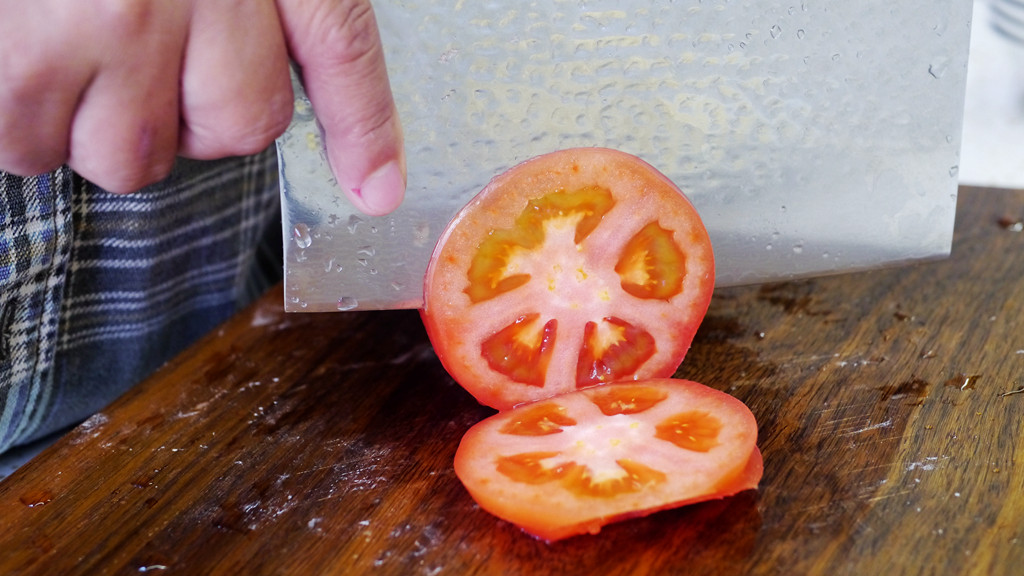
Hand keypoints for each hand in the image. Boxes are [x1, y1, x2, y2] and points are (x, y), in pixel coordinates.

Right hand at [0, 0, 404, 215]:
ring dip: (106, 127)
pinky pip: (32, 143)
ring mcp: (112, 20)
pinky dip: (27, 125)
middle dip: (198, 116)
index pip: (341, 45)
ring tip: (74, 51)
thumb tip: (307, 77)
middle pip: (239, 125)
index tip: (375, 187)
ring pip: (134, 154)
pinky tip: (26, 62)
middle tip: (150, 56)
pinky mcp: (21, 53)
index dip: (364, 128)